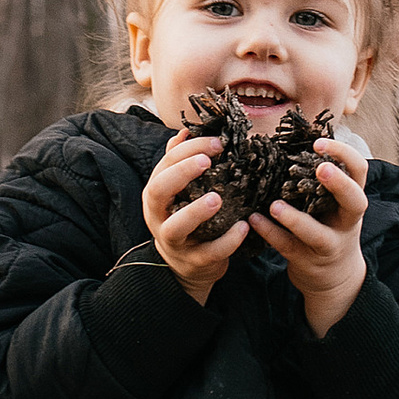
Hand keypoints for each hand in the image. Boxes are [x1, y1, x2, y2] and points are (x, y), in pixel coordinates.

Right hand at [142, 129, 245, 301]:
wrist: (185, 265)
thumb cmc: (184, 219)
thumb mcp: (177, 192)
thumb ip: (177, 163)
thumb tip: (184, 132)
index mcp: (155, 194)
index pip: (165, 164)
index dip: (188, 150)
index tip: (217, 142)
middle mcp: (158, 216)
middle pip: (159, 190)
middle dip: (182, 173)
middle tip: (208, 161)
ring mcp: (174, 241)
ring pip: (176, 227)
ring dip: (196, 211)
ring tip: (217, 198)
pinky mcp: (194, 260)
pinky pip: (209, 252)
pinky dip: (227, 240)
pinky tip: (243, 226)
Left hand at [250, 127, 369, 335]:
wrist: (335, 277)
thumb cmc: (329, 226)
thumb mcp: (333, 203)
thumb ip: (321, 178)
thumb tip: (295, 134)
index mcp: (352, 200)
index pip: (359, 170)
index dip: (343, 153)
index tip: (319, 142)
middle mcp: (346, 222)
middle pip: (354, 201)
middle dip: (338, 183)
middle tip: (318, 168)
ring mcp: (329, 244)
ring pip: (316, 233)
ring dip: (295, 219)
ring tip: (274, 205)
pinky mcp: (307, 261)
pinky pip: (287, 247)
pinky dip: (269, 233)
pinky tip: (253, 220)